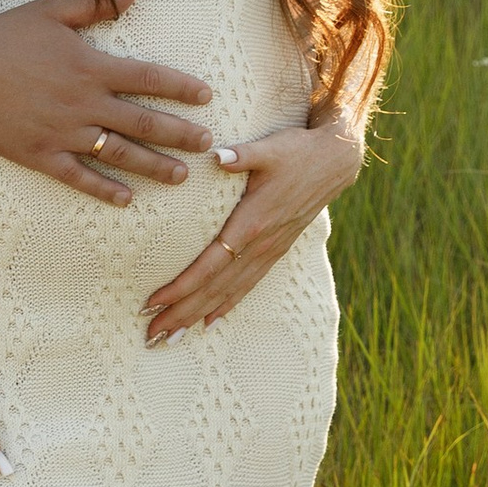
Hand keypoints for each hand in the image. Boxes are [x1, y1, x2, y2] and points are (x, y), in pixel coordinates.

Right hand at [0, 0, 212, 203]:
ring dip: (153, 167)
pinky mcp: (40, 155)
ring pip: (118, 155)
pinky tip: (127, 200)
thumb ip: (98, 2)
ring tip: (181, 175)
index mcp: (90, 67)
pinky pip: (78, 177)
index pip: (148, 79)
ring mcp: (63, 133)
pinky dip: (104, 190)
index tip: (206, 97)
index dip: (181, 88)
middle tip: (207, 144)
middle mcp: (83, 103)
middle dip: (179, 134)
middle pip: (143, 123)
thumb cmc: (5, 36)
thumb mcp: (53, 10)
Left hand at [143, 112, 361, 343]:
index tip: (155, 302)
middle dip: (182, 312)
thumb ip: (242, 154)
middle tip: (152, 335)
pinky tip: (208, 322)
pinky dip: (226, 306)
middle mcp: (259, 245)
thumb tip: (216, 155)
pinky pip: (247, 286)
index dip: (182, 286)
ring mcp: (269, 251)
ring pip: (229, 292)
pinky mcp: (276, 251)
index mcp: (252, 222)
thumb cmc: (297, 152)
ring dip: (198, 316)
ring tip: (172, 337)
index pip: (210, 264)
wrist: (335, 162)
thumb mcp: (269, 149)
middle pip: (215, 288)